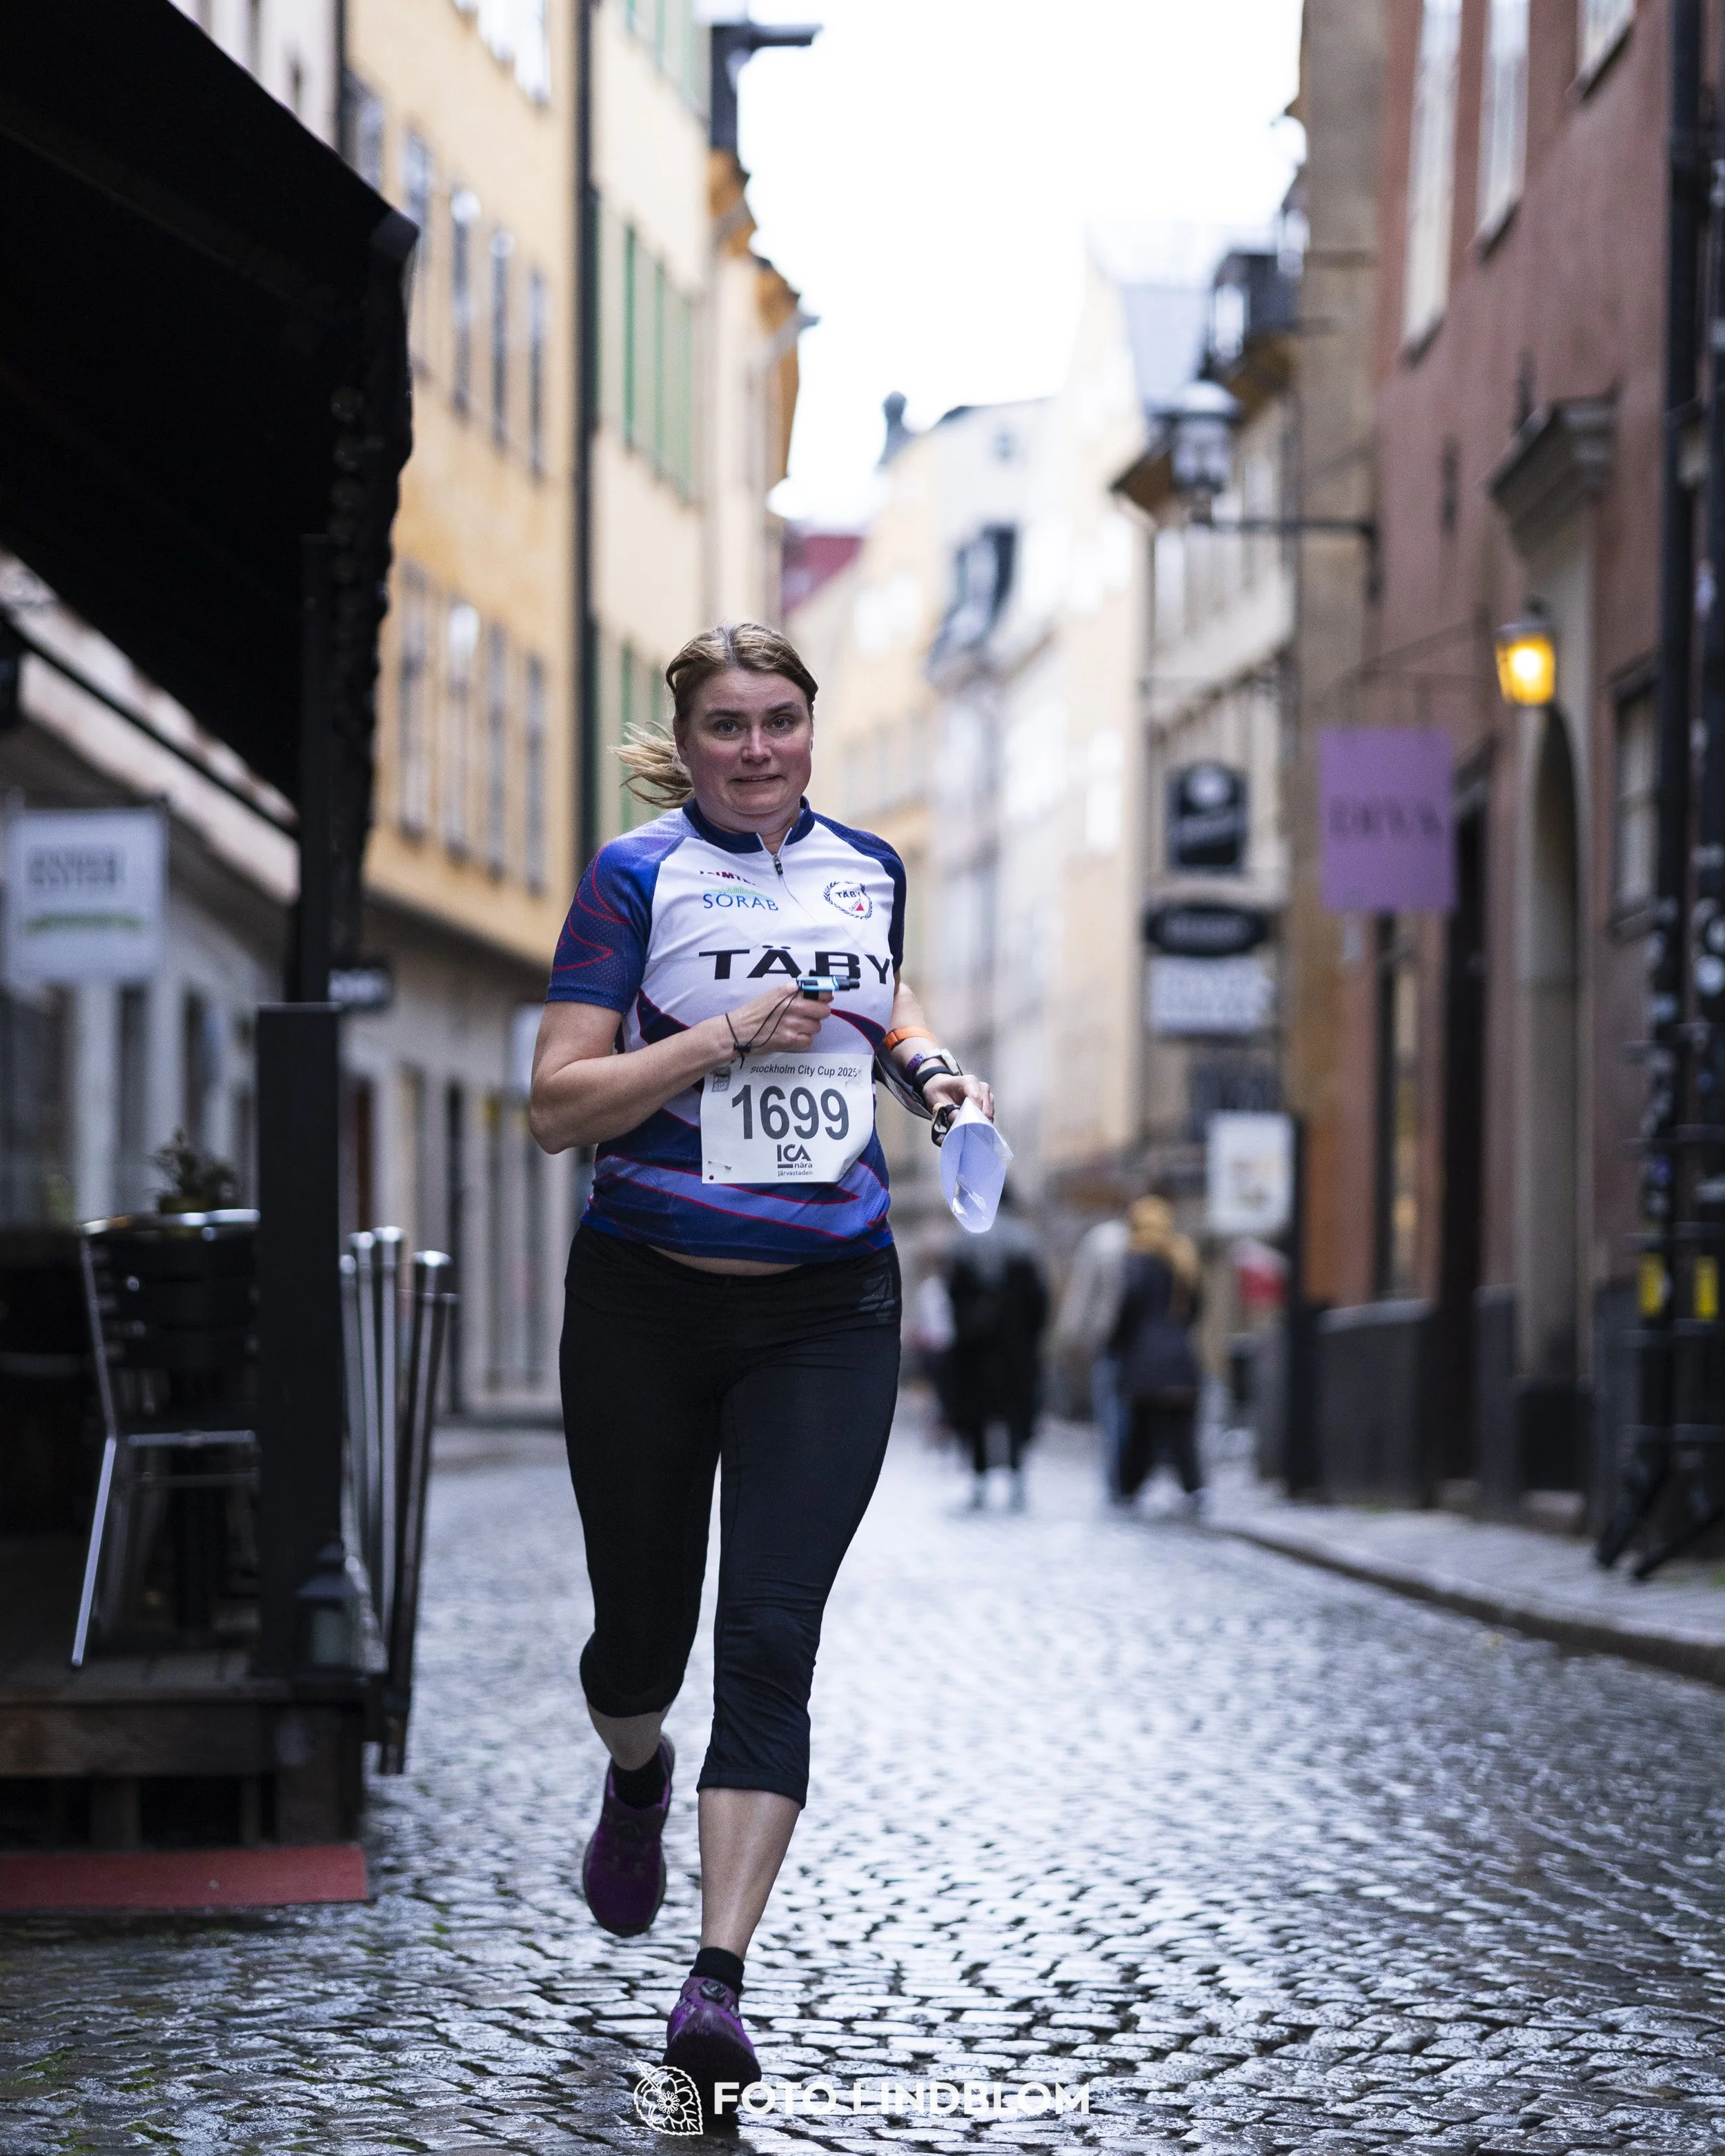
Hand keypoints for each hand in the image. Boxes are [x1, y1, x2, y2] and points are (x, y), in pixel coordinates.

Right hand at [717, 984, 831, 1059]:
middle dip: (818, 1014)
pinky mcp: (790, 1040)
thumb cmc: (755, 1012)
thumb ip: (795, 991)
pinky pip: (809, 1041)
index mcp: (789, 991)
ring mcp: (793, 1024)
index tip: (823, 1000)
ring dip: (808, 1028)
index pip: (822, 991)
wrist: (738, 1031)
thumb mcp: (774, 994)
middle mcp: (793, 1005)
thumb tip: (819, 989)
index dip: (825, 997)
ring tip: (794, 1027)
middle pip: (824, 1011)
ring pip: (817, 1027)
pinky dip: (802, 1040)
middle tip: (807, 1016)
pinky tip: (791, 1036)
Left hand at [922, 1071, 993, 1121]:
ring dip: (979, 1121)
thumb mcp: (939, 1101)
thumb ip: (950, 1112)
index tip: (967, 1124)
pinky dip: (981, 1120)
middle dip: (976, 1119)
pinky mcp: (987, 1102)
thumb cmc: (941, 1091)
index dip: (973, 1113)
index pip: (977, 1098)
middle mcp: (980, 1086)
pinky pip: (988, 1114)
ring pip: (989, 1112)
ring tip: (967, 1125)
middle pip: (985, 1107)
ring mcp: (986, 1094)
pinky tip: (971, 1122)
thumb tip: (959, 1122)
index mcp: (969, 1081)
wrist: (941, 1087)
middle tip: (966, 1128)